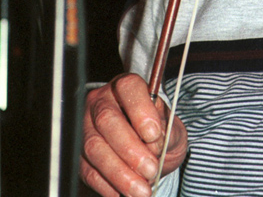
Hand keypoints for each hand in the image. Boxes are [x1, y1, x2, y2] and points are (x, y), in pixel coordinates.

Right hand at [79, 73, 187, 196]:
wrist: (151, 150)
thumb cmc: (160, 132)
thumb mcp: (170, 126)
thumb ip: (165, 130)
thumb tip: (153, 142)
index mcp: (126, 87)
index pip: (129, 88)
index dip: (140, 110)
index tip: (153, 135)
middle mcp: (102, 102)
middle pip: (107, 120)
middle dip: (130, 149)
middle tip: (151, 169)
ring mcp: (86, 127)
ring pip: (95, 147)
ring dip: (119, 173)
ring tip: (141, 190)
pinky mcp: (80, 154)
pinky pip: (88, 170)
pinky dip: (107, 185)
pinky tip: (123, 193)